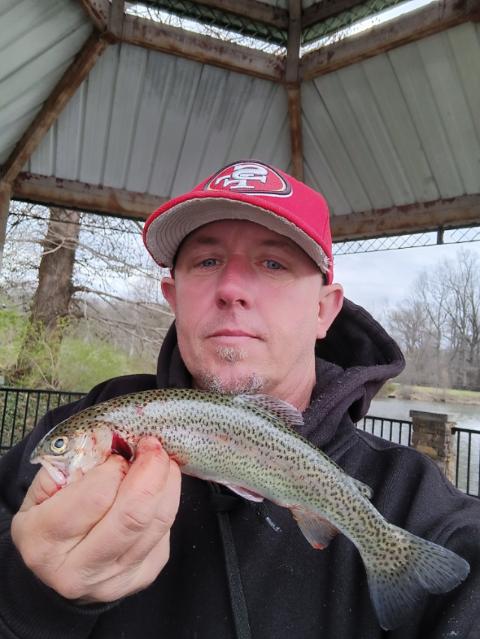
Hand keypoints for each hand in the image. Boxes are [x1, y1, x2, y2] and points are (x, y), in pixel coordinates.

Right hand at [11, 437, 180, 602]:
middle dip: (151, 471)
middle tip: (153, 445)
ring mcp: (113, 581)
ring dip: (166, 483)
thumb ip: (75, 462)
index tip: (118, 452)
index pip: (95, 498)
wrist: (59, 563)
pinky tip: (159, 487)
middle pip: (133, 515)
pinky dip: (167, 502)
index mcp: (44, 542)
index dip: (114, 468)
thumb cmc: (51, 514)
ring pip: (158, 523)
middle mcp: (77, 571)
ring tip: (161, 460)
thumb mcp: (46, 486)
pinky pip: (165, 533)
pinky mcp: (141, 577)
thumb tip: (115, 442)